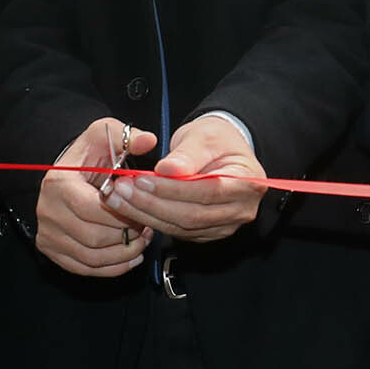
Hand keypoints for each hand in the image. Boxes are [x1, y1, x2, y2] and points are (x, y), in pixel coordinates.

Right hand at [36, 117, 155, 277]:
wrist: (69, 173)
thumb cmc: (89, 155)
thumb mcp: (103, 135)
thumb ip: (127, 136)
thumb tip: (148, 141)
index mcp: (58, 184)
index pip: (92, 209)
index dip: (123, 214)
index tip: (143, 210)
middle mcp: (48, 211)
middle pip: (92, 237)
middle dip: (126, 235)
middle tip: (147, 227)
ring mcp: (48, 233)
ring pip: (90, 257)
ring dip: (123, 253)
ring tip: (142, 240)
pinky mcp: (52, 249)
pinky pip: (84, 268)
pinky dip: (111, 267)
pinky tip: (131, 257)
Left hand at [103, 113, 266, 244]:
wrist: (220, 151)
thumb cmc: (216, 141)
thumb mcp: (203, 136)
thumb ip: (187, 154)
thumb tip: (167, 170)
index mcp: (249, 182)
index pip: (210, 191)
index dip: (174, 189)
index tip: (143, 179)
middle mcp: (241, 209)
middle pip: (193, 214)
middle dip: (153, 203)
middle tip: (123, 189)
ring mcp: (224, 225)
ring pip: (182, 226)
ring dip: (146, 213)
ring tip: (120, 197)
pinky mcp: (206, 232)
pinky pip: (176, 231)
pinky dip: (151, 219)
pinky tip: (131, 207)